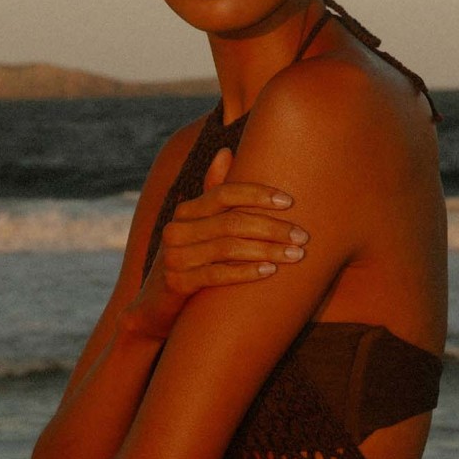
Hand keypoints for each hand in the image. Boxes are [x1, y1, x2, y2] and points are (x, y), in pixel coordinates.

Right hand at [122, 146, 307, 343]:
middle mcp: (176, 229)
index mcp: (186, 211)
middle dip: (272, 228)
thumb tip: (226, 151)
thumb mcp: (198, 226)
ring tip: (296, 255)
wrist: (155, 306)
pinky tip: (270, 272)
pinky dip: (246, 272)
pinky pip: (217, 275)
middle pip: (232, 221)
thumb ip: (212, 191)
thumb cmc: (189, 261)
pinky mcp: (176, 284)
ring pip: (228, 248)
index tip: (289, 202)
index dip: (257, 194)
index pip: (224, 193)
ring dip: (267, 250)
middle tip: (302, 236)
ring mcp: (174, 257)